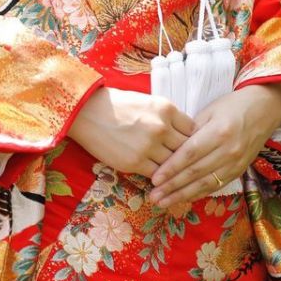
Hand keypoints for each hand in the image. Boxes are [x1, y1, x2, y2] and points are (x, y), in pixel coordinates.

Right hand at [68, 87, 194, 177]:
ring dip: (173, 169)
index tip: (192, 146)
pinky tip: (160, 179)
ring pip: (173, 164)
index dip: (193, 139)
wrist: (88, 112)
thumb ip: (168, 117)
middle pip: (187, 149)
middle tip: (189, 165)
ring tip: (177, 175)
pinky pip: (157, 175)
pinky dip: (160, 177)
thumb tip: (184, 134)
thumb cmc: (118, 105)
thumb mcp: (148, 102)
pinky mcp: (135, 162)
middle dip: (187, 157)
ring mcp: (149, 146)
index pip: (193, 129)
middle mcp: (161, 127)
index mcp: (166, 108)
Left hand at [149, 83, 280, 206]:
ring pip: (205, 184)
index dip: (171, 168)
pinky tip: (184, 199)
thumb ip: (191, 130)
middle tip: (154, 196)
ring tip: (164, 202)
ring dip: (183, 195)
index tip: (155, 178)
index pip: (190, 154)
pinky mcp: (239, 171)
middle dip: (173, 187)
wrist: (263, 110)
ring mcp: (236, 164)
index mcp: (219, 132)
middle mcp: (228, 151)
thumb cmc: (232, 106)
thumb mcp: (209, 111)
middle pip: (196, 173)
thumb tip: (171, 148)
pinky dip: (199, 193)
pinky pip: (216, 186)